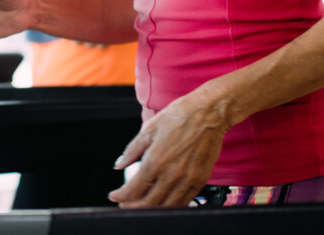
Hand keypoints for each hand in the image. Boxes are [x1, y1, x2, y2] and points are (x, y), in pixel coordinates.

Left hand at [108, 91, 229, 207]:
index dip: (120, 196)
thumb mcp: (149, 129)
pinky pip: (184, 201)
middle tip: (125, 204)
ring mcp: (188, 180)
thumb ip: (132, 150)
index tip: (115, 195)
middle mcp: (172, 174)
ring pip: (166, 206)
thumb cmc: (180, 116)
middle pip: (148, 203)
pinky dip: (170, 206)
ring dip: (151, 209)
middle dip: (132, 206)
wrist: (209, 114)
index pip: (134, 189)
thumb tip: (119, 164)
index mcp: (156, 160)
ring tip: (141, 205)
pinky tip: (163, 201)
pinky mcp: (200, 180)